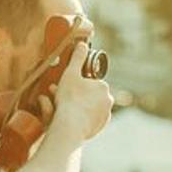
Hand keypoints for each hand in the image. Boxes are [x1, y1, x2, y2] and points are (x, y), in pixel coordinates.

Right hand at [52, 19, 112, 141]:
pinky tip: (73, 119)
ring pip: (90, 107)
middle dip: (77, 96)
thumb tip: (82, 45)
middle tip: (62, 99)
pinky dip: (83, 118)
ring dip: (80, 107)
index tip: (66, 89)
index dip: (76, 85)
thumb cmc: (69, 99)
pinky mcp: (101, 126)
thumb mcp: (70, 73)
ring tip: (65, 110)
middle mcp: (108, 100)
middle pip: (90, 95)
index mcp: (103, 86)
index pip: (89, 82)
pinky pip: (91, 119)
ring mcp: (106, 114)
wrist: (71, 126)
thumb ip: (77, 58)